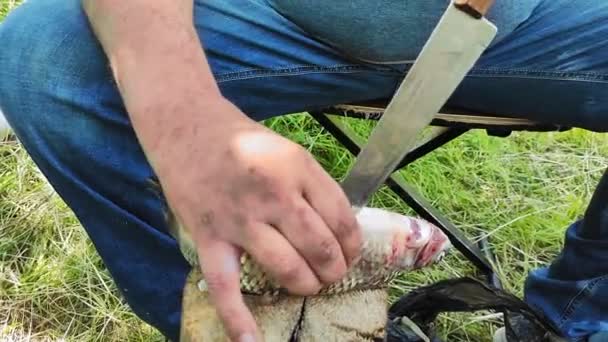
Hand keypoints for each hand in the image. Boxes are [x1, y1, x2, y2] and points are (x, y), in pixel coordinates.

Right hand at [153, 99, 361, 340]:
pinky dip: (238, 319)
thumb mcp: (287, 150)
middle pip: (320, 247)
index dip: (353, 244)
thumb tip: (336, 226)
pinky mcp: (210, 237)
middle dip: (334, 269)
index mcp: (298, 168)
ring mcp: (240, 219)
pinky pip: (226, 286)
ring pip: (287, 267)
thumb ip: (312, 186)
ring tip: (310, 286)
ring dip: (306, 285)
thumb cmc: (239, 137)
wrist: (185, 126)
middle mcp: (274, 194)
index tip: (352, 252)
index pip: (341, 218)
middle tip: (332, 273)